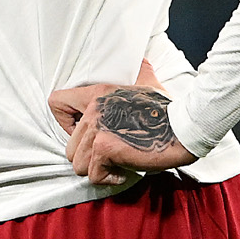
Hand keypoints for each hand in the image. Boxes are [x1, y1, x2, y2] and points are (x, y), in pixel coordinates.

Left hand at [49, 60, 195, 187]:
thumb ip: (139, 73)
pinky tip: (125, 170)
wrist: (184, 128)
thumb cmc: (167, 110)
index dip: (66, 123)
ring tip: (118, 162)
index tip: (86, 133)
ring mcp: (97, 129)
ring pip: (78, 164)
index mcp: (97, 93)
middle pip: (69, 147)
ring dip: (98, 169)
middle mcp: (93, 110)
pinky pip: (94, 175)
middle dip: (89, 157)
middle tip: (111, 154)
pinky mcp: (104, 148)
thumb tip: (143, 61)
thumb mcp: (148, 84)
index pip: (56, 102)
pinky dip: (110, 178)